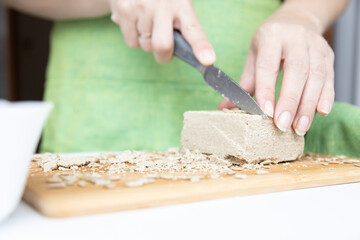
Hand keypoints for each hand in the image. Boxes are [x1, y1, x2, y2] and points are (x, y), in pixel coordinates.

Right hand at [110, 0, 214, 64]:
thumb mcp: (177, 4)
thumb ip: (182, 26)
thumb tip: (188, 55)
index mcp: (182, 5)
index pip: (193, 29)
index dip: (201, 46)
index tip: (208, 60)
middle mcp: (162, 6)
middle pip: (162, 46)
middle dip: (163, 56)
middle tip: (164, 51)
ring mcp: (141, 7)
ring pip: (145, 46)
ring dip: (147, 43)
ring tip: (146, 23)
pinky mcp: (124, 10)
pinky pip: (131, 42)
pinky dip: (134, 38)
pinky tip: (135, 21)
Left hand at [219, 18, 334, 135]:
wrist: (297, 22)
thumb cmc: (270, 43)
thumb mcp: (254, 56)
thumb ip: (245, 82)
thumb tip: (225, 107)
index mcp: (271, 37)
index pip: (268, 66)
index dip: (267, 91)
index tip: (267, 114)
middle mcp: (295, 38)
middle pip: (296, 71)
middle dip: (290, 101)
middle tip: (283, 125)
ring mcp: (315, 45)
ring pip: (316, 76)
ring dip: (308, 105)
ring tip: (299, 127)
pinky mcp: (328, 55)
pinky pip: (330, 77)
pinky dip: (326, 96)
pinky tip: (321, 112)